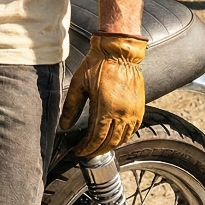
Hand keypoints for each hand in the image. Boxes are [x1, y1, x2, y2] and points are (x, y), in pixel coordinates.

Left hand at [60, 32, 146, 156]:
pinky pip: (132, 130)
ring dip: (111, 146)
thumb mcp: (79, 83)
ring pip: (123, 138)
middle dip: (97, 150)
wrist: (119, 52)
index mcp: (106, 109)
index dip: (87, 148)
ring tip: (99, 147)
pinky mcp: (140, 108)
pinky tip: (115, 136)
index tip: (79, 151)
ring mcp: (133, 112)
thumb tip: (64, 125)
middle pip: (110, 142)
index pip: (96, 138)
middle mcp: (122, 114)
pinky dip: (123, 137)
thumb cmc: (97, 64)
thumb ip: (72, 107)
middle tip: (87, 152)